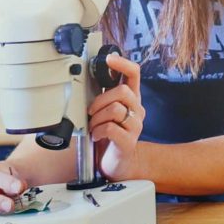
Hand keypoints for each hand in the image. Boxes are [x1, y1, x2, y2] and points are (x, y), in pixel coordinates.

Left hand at [90, 56, 146, 180]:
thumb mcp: (107, 111)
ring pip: (115, 109)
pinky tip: (96, 136)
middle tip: (91, 111)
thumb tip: (87, 78)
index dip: (123, 64)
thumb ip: (104, 96)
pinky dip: (98, 131)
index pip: (134, 74)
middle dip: (101, 100)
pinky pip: (110, 128)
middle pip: (123, 92)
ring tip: (93, 126)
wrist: (119, 163)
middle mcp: (137, 110)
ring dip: (97, 118)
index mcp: (131, 99)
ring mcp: (135, 126)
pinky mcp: (128, 142)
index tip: (109, 59)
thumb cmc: (110, 135)